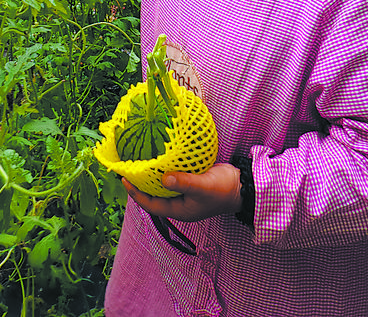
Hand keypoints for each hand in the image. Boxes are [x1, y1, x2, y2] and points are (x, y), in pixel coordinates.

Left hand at [123, 163, 241, 222]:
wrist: (243, 185)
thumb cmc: (224, 190)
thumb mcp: (204, 186)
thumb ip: (184, 183)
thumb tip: (164, 178)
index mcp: (179, 210)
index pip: (150, 204)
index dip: (136, 193)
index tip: (124, 179)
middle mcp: (179, 203)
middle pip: (153, 195)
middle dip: (140, 184)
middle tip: (127, 168)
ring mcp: (184, 193)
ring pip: (161, 186)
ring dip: (150, 176)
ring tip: (138, 162)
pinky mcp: (190, 181)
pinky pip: (171, 177)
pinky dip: (163, 169)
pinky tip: (157, 157)